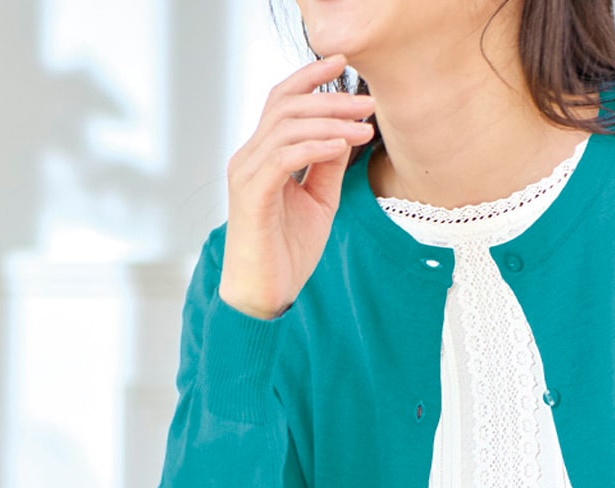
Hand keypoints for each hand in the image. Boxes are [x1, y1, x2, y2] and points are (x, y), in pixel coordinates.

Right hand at [220, 52, 376, 319]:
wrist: (265, 294)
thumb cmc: (287, 252)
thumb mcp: (319, 203)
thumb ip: (328, 167)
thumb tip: (347, 132)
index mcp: (263, 156)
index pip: (282, 102)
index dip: (310, 79)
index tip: (344, 66)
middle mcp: (249, 157)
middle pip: (286, 106)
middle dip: (329, 99)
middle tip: (367, 103)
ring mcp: (247, 173)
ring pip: (286, 127)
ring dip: (330, 122)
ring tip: (364, 125)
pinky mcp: (252, 195)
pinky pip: (283, 158)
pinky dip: (314, 147)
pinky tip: (341, 145)